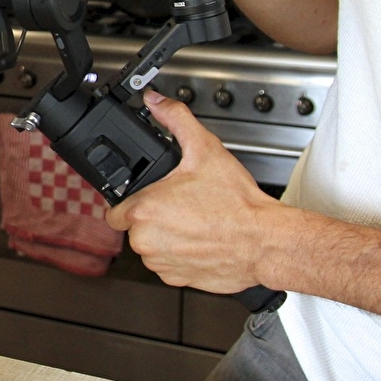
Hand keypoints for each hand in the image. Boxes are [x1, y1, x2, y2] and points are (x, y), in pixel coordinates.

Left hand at [105, 90, 285, 293]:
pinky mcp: (178, 279)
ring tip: (193, 222)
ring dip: (166, 236)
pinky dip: (180, 254)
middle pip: (135, 227)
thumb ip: (176, 120)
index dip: (131, 201)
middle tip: (180, 206)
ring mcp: (162, 263)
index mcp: (144, 210)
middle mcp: (147, 240)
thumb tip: (156, 102)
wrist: (266, 241)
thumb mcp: (205, 150)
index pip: (114, 210)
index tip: (149, 197)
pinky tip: (200, 240)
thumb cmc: (238, 204)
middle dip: (153, 216)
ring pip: (152, 247)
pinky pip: (169, 265)